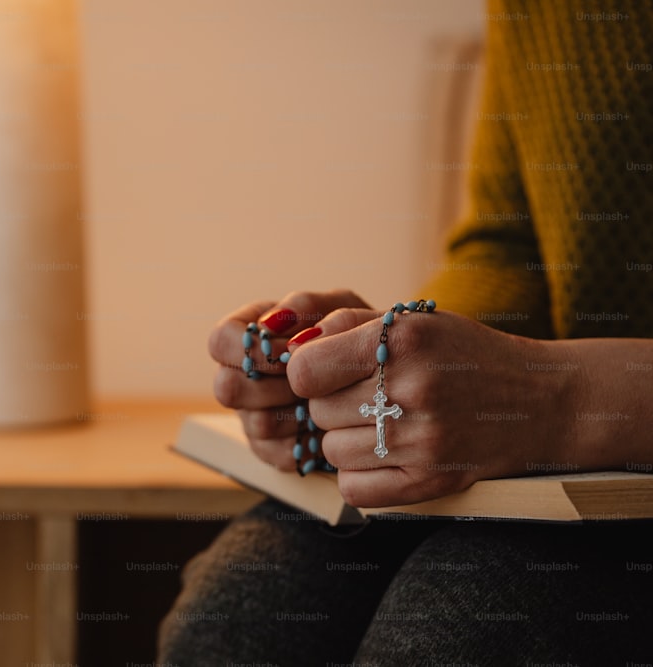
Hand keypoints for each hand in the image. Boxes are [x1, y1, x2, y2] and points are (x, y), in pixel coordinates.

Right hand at [208, 290, 371, 470]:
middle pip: (226, 388)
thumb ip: (306, 306)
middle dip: (272, 385)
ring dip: (297, 412)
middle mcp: (242, 376)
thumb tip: (271, 323)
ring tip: (326, 399)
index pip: (220, 341)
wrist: (382, 379)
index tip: (289, 351)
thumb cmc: (355, 335)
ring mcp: (253, 415)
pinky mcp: (273, 449)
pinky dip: (309, 439)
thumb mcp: (340, 307)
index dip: (250, 350)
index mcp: (248, 335)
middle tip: (309, 381)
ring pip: (255, 423)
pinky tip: (327, 424)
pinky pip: (279, 452)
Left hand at [285, 306, 572, 506]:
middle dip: (330, 403)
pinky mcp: (431, 482)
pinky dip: (358, 474)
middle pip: (318, 411)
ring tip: (382, 423)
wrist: (540, 400)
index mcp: (402, 340)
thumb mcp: (412, 321)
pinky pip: (353, 488)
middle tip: (365, 396)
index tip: (324, 371)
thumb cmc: (463, 354)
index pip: (305, 370)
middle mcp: (413, 389)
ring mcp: (423, 440)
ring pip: (331, 450)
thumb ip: (346, 325)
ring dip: (345, 438)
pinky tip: (384, 455)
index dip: (307, 371)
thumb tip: (291, 347)